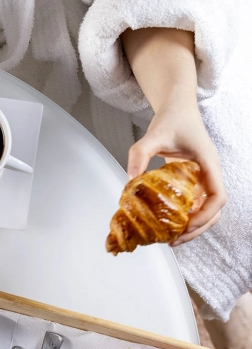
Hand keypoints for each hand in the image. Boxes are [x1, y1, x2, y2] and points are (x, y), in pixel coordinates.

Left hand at [126, 101, 225, 245]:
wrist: (177, 108)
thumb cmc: (171, 119)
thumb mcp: (153, 135)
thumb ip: (140, 154)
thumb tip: (130, 180)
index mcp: (208, 164)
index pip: (218, 197)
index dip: (205, 216)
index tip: (186, 225)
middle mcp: (210, 173)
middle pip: (215, 210)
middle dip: (198, 229)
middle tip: (174, 241)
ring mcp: (204, 177)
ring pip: (207, 210)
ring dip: (193, 226)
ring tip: (171, 238)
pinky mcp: (195, 179)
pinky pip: (196, 203)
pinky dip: (186, 216)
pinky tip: (169, 223)